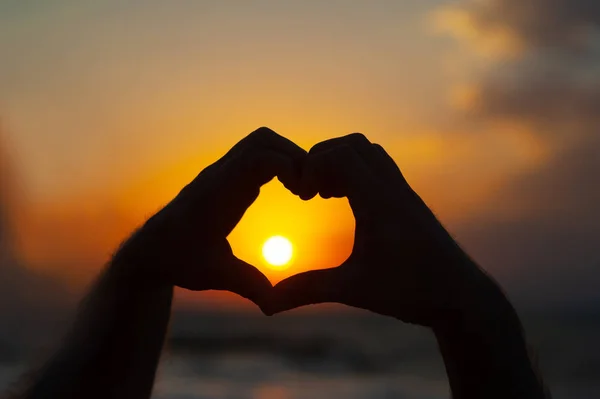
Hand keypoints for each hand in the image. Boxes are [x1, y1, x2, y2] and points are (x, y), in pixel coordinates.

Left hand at [116, 127, 305, 306]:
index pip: (260, 157)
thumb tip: (275, 305)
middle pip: (263, 140)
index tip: (305, 195)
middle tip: (309, 188)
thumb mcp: (215, 276)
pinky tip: (288, 190)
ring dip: (287, 157)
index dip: (291, 167)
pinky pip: (255, 155)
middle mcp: (220, 176)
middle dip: (294, 156)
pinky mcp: (225, 176)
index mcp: (219, 194)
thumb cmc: (181, 262)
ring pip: (260, 143)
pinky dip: (278, 163)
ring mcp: (221, 172)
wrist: (151, 250)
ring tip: (301, 189)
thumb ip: (247, 285)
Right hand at [268, 133, 502, 326]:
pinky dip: (357, 172)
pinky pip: (380, 168)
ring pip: (370, 152)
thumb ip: (307, 291)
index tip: (302, 195)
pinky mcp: (409, 201)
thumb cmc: (410, 292)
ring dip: (342, 163)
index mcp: (378, 202)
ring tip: (326, 195)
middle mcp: (393, 189)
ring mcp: (404, 192)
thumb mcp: (352, 290)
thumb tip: (267, 304)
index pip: (340, 154)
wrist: (461, 296)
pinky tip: (347, 204)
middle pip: (354, 144)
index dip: (312, 166)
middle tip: (310, 191)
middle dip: (323, 158)